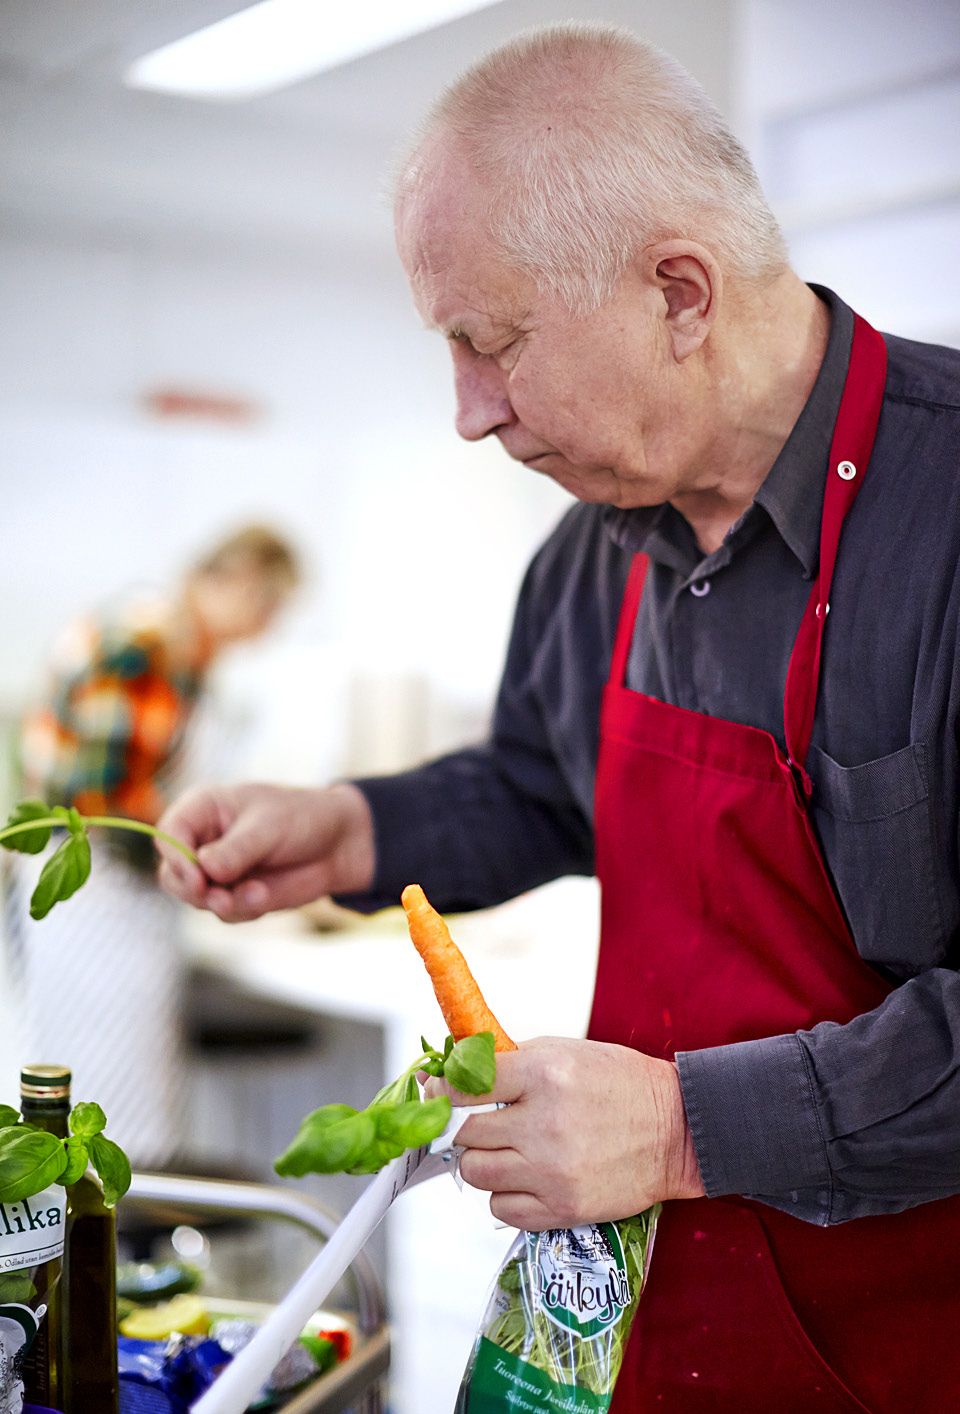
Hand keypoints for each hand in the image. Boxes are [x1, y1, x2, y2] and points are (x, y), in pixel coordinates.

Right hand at [155, 782, 374, 921]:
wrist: (337, 844)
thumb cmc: (301, 819)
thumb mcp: (269, 828)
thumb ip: (236, 850)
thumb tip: (205, 870)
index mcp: (202, 810)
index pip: (168, 835)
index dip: (176, 859)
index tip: (199, 879)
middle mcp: (202, 841)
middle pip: (172, 874)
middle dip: (194, 891)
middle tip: (220, 897)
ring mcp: (216, 871)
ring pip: (197, 899)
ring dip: (224, 903)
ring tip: (257, 894)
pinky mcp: (233, 895)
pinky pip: (224, 913)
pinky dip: (243, 909)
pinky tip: (265, 895)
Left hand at [429, 1036, 703, 1229]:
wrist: (675, 1130)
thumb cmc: (618, 1083)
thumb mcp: (565, 1052)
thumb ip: (510, 1061)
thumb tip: (454, 1070)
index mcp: (544, 1074)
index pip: (466, 1085)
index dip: (442, 1089)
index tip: (435, 1092)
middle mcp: (545, 1123)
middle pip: (465, 1134)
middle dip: (466, 1127)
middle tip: (479, 1122)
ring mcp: (553, 1170)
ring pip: (476, 1173)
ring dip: (482, 1161)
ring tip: (505, 1150)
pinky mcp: (563, 1207)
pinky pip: (500, 1209)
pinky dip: (504, 1195)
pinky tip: (524, 1177)